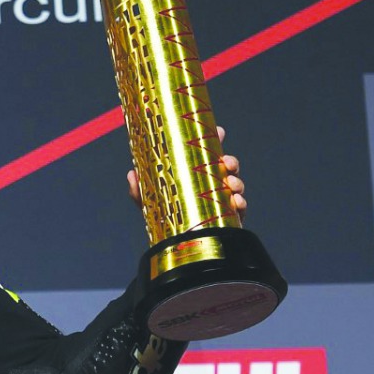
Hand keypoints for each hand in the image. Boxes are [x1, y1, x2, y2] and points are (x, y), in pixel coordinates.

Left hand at [126, 126, 246, 222]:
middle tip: (226, 162)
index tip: (219, 131)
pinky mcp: (229, 218)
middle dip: (231, 162)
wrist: (173, 241)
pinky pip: (240, 210)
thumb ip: (138, 190)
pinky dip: (242, 204)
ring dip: (237, 182)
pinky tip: (237, 202)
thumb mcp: (148, 201)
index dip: (215, 141)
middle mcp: (212, 184)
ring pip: (236, 186)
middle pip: (227, 168)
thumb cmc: (162, 216)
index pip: (208, 155)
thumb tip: (132, 174)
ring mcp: (223, 200)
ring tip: (231, 184)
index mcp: (196, 175)